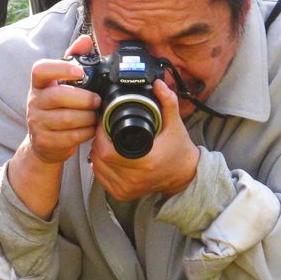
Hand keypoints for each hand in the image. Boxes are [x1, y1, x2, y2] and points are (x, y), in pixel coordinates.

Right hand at [25, 34, 101, 164]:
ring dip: (86, 117)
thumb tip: (85, 40)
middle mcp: (34, 102)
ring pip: (66, 119)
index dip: (61, 69)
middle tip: (97, 100)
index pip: (41, 70)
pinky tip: (90, 129)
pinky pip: (69, 137)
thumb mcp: (62, 84)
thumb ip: (73, 60)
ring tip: (95, 116)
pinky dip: (85, 133)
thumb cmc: (57, 108)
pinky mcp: (44, 141)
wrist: (44, 142)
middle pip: (58, 96)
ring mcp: (37, 123)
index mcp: (39, 84)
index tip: (80, 72)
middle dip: (83, 99)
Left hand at [89, 79, 200, 202]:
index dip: (100, 134)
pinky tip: (106, 157)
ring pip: (97, 168)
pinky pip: (100, 179)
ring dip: (96, 154)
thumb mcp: (176, 124)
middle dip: (97, 141)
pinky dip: (99, 167)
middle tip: (103, 131)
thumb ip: (167, 103)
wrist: (184, 176)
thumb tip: (158, 84)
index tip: (104, 123)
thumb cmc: (179, 150)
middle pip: (99, 158)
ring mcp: (126, 189)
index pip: (107, 150)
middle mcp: (134, 179)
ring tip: (105, 142)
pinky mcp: (122, 195)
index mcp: (145, 162)